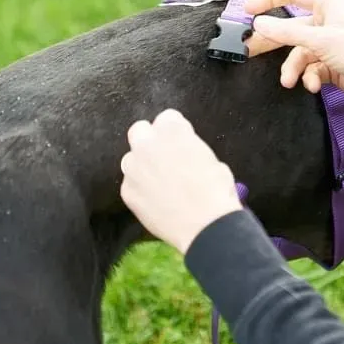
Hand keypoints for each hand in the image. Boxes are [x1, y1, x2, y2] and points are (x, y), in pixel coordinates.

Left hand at [119, 109, 242, 254]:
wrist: (206, 225)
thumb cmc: (216, 190)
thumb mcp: (210, 157)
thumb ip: (189, 146)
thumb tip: (182, 151)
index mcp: (172, 130)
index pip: (167, 118)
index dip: (176, 131)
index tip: (181, 142)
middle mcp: (147, 144)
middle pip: (140, 131)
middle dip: (150, 140)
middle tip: (164, 156)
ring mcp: (133, 168)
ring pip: (131, 159)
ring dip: (142, 166)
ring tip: (160, 183)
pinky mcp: (127, 192)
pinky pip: (131, 184)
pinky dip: (141, 190)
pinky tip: (157, 201)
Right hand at [242, 0, 343, 119]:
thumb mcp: (322, 40)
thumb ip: (287, 32)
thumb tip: (258, 23)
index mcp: (329, 4)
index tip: (248, 11)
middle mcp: (328, 21)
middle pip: (290, 27)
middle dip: (272, 41)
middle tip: (249, 50)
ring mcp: (330, 44)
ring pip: (299, 53)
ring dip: (294, 68)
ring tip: (290, 81)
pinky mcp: (333, 65)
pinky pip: (311, 69)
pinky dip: (310, 77)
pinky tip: (315, 86)